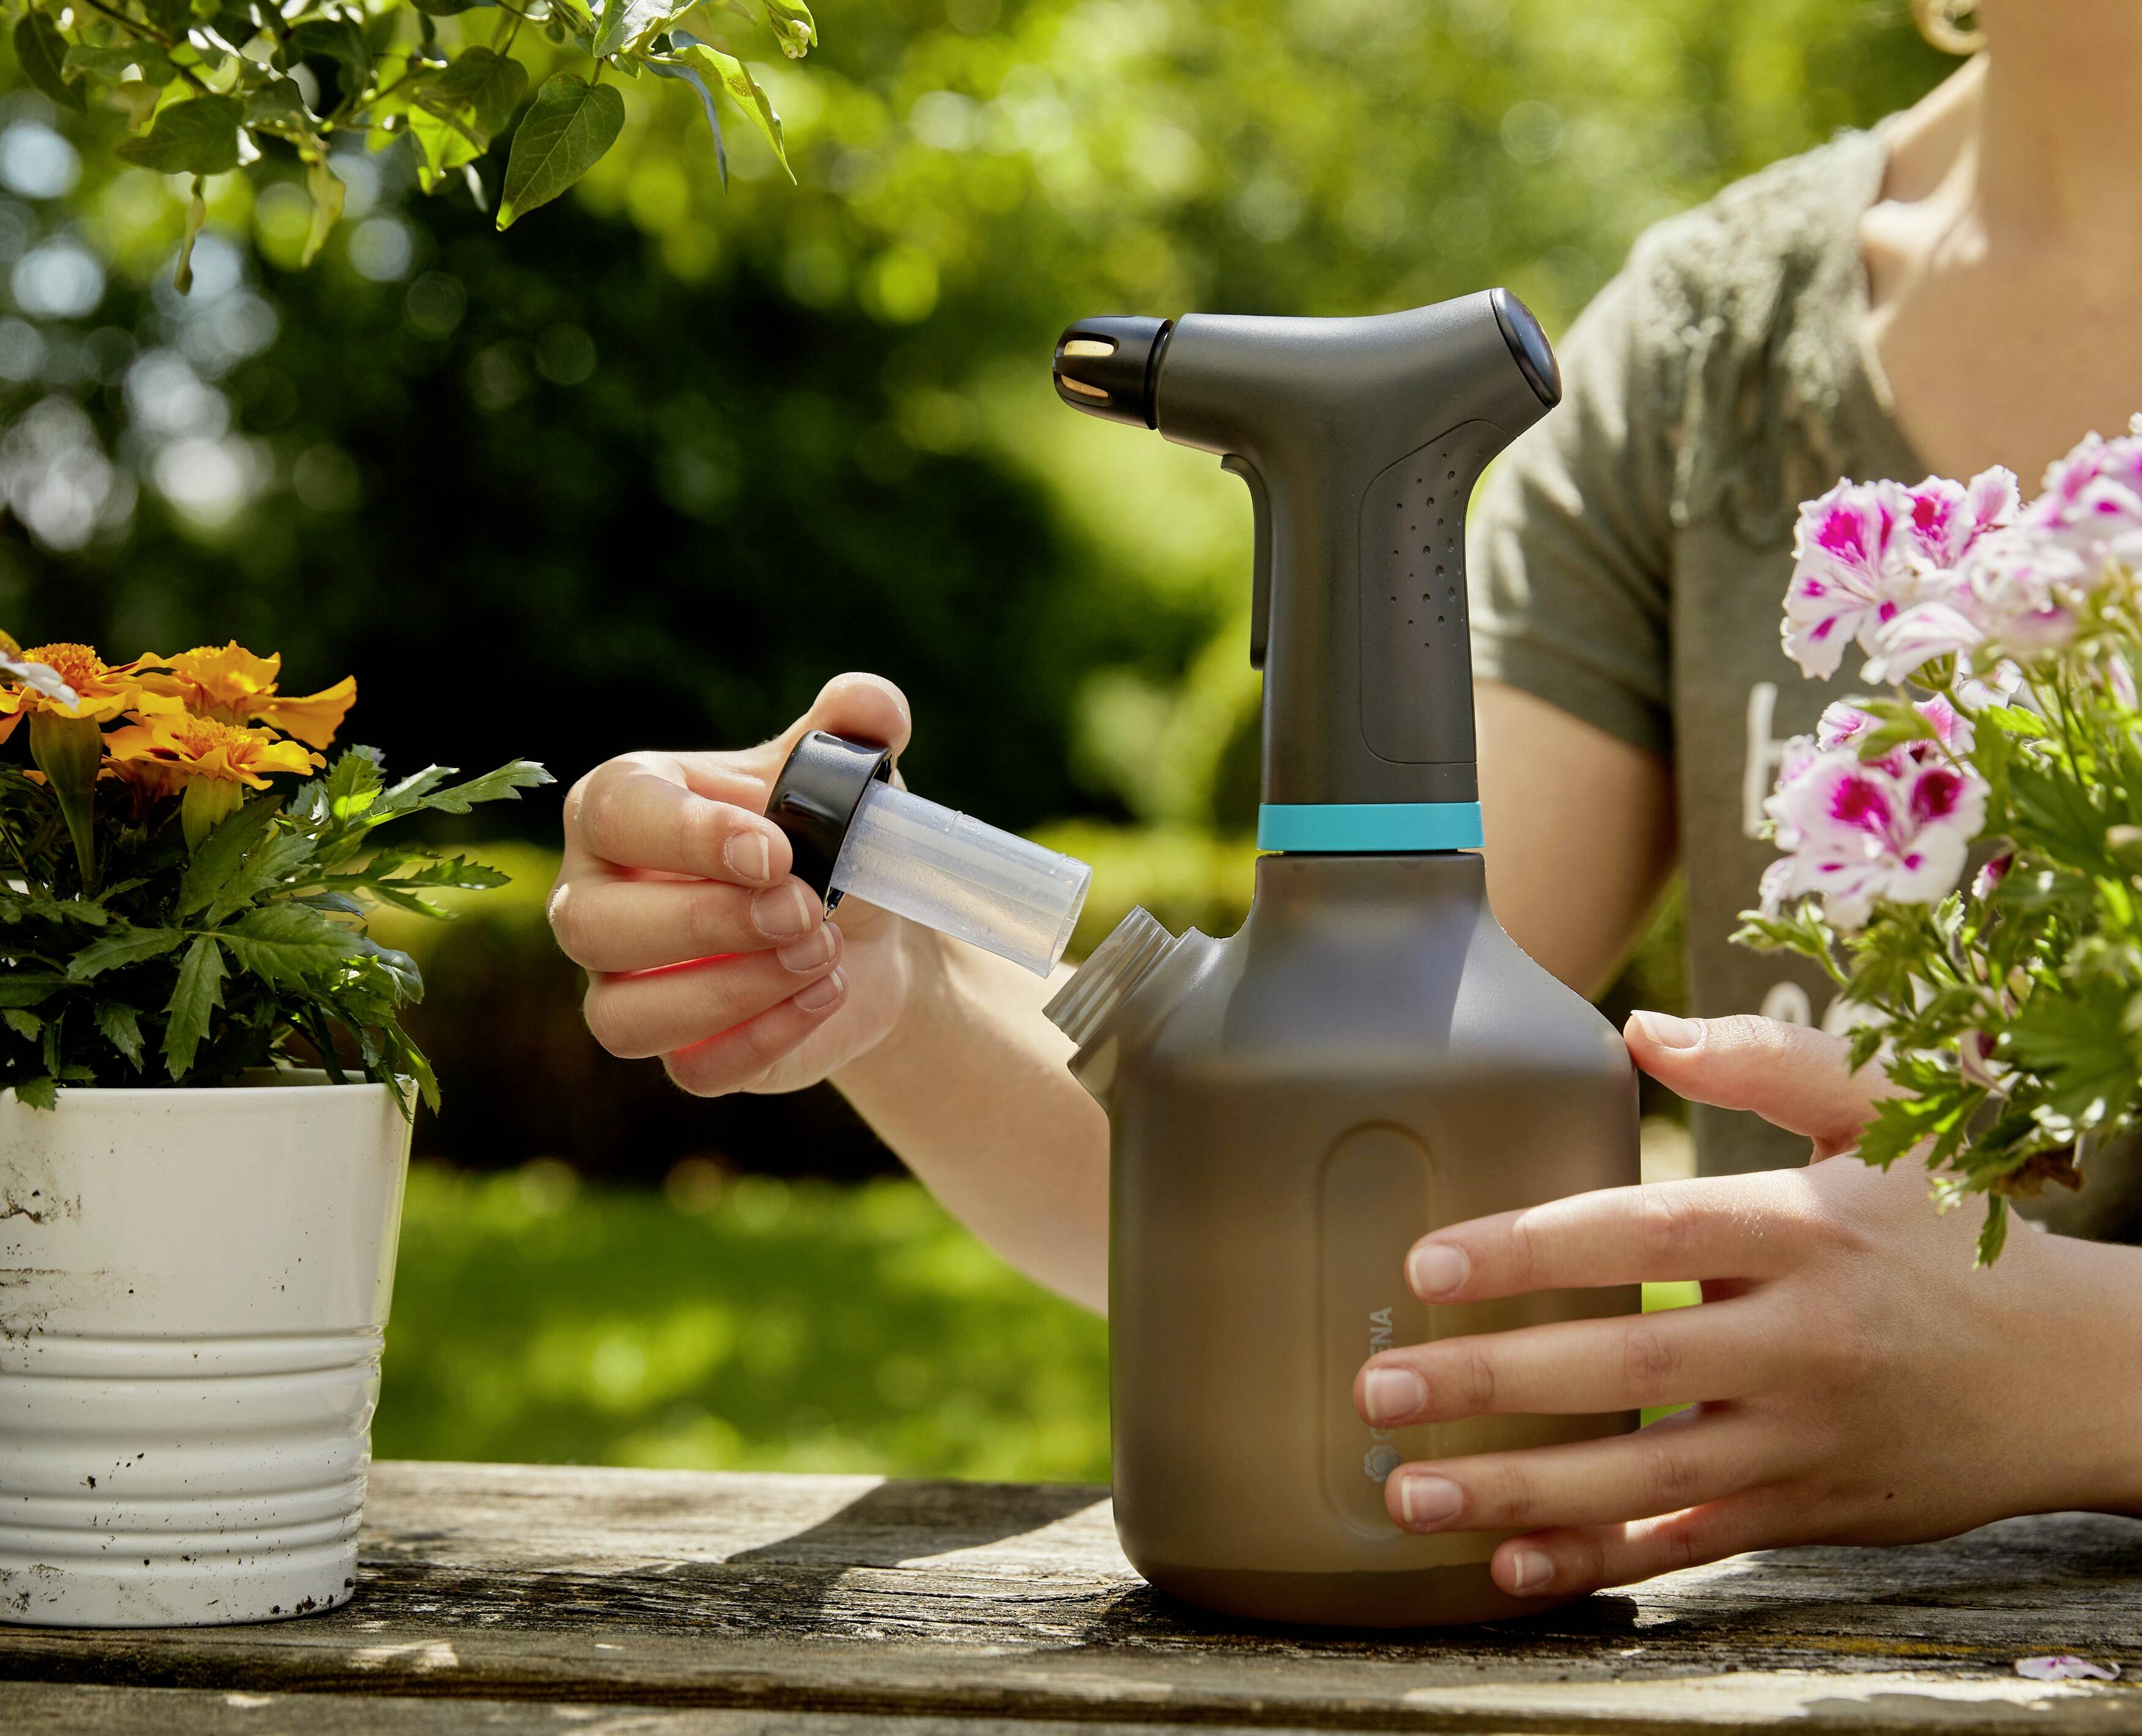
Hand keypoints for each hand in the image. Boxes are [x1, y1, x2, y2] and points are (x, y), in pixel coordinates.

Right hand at [551, 673, 939, 1095]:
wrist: (868, 926)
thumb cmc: (828, 835)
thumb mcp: (846, 775)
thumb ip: (858, 724)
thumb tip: (870, 702)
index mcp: (623, 807)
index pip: (614, 813)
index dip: (687, 835)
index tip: (775, 850)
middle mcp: (596, 897)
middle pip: (594, 924)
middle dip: (709, 921)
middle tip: (807, 909)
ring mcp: (623, 984)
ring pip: (623, 1015)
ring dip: (732, 990)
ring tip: (823, 952)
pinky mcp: (673, 1051)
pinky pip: (689, 1069)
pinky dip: (764, 1040)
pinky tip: (826, 996)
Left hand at [1352, 1012, 2141, 1597]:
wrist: (2086, 1371)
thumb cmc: (1956, 1228)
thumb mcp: (1891, 1116)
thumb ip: (1767, 1059)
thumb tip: (1638, 1026)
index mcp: (1806, 1229)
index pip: (1648, 1232)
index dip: (1532, 1249)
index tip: (1425, 1261)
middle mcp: (1803, 1340)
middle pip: (1626, 1365)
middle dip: (1492, 1382)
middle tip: (1378, 1386)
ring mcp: (1806, 1437)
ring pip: (1643, 1476)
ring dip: (1516, 1490)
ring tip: (1402, 1490)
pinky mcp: (1813, 1512)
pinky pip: (1691, 1544)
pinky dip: (1600, 1561)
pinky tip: (1509, 1567)